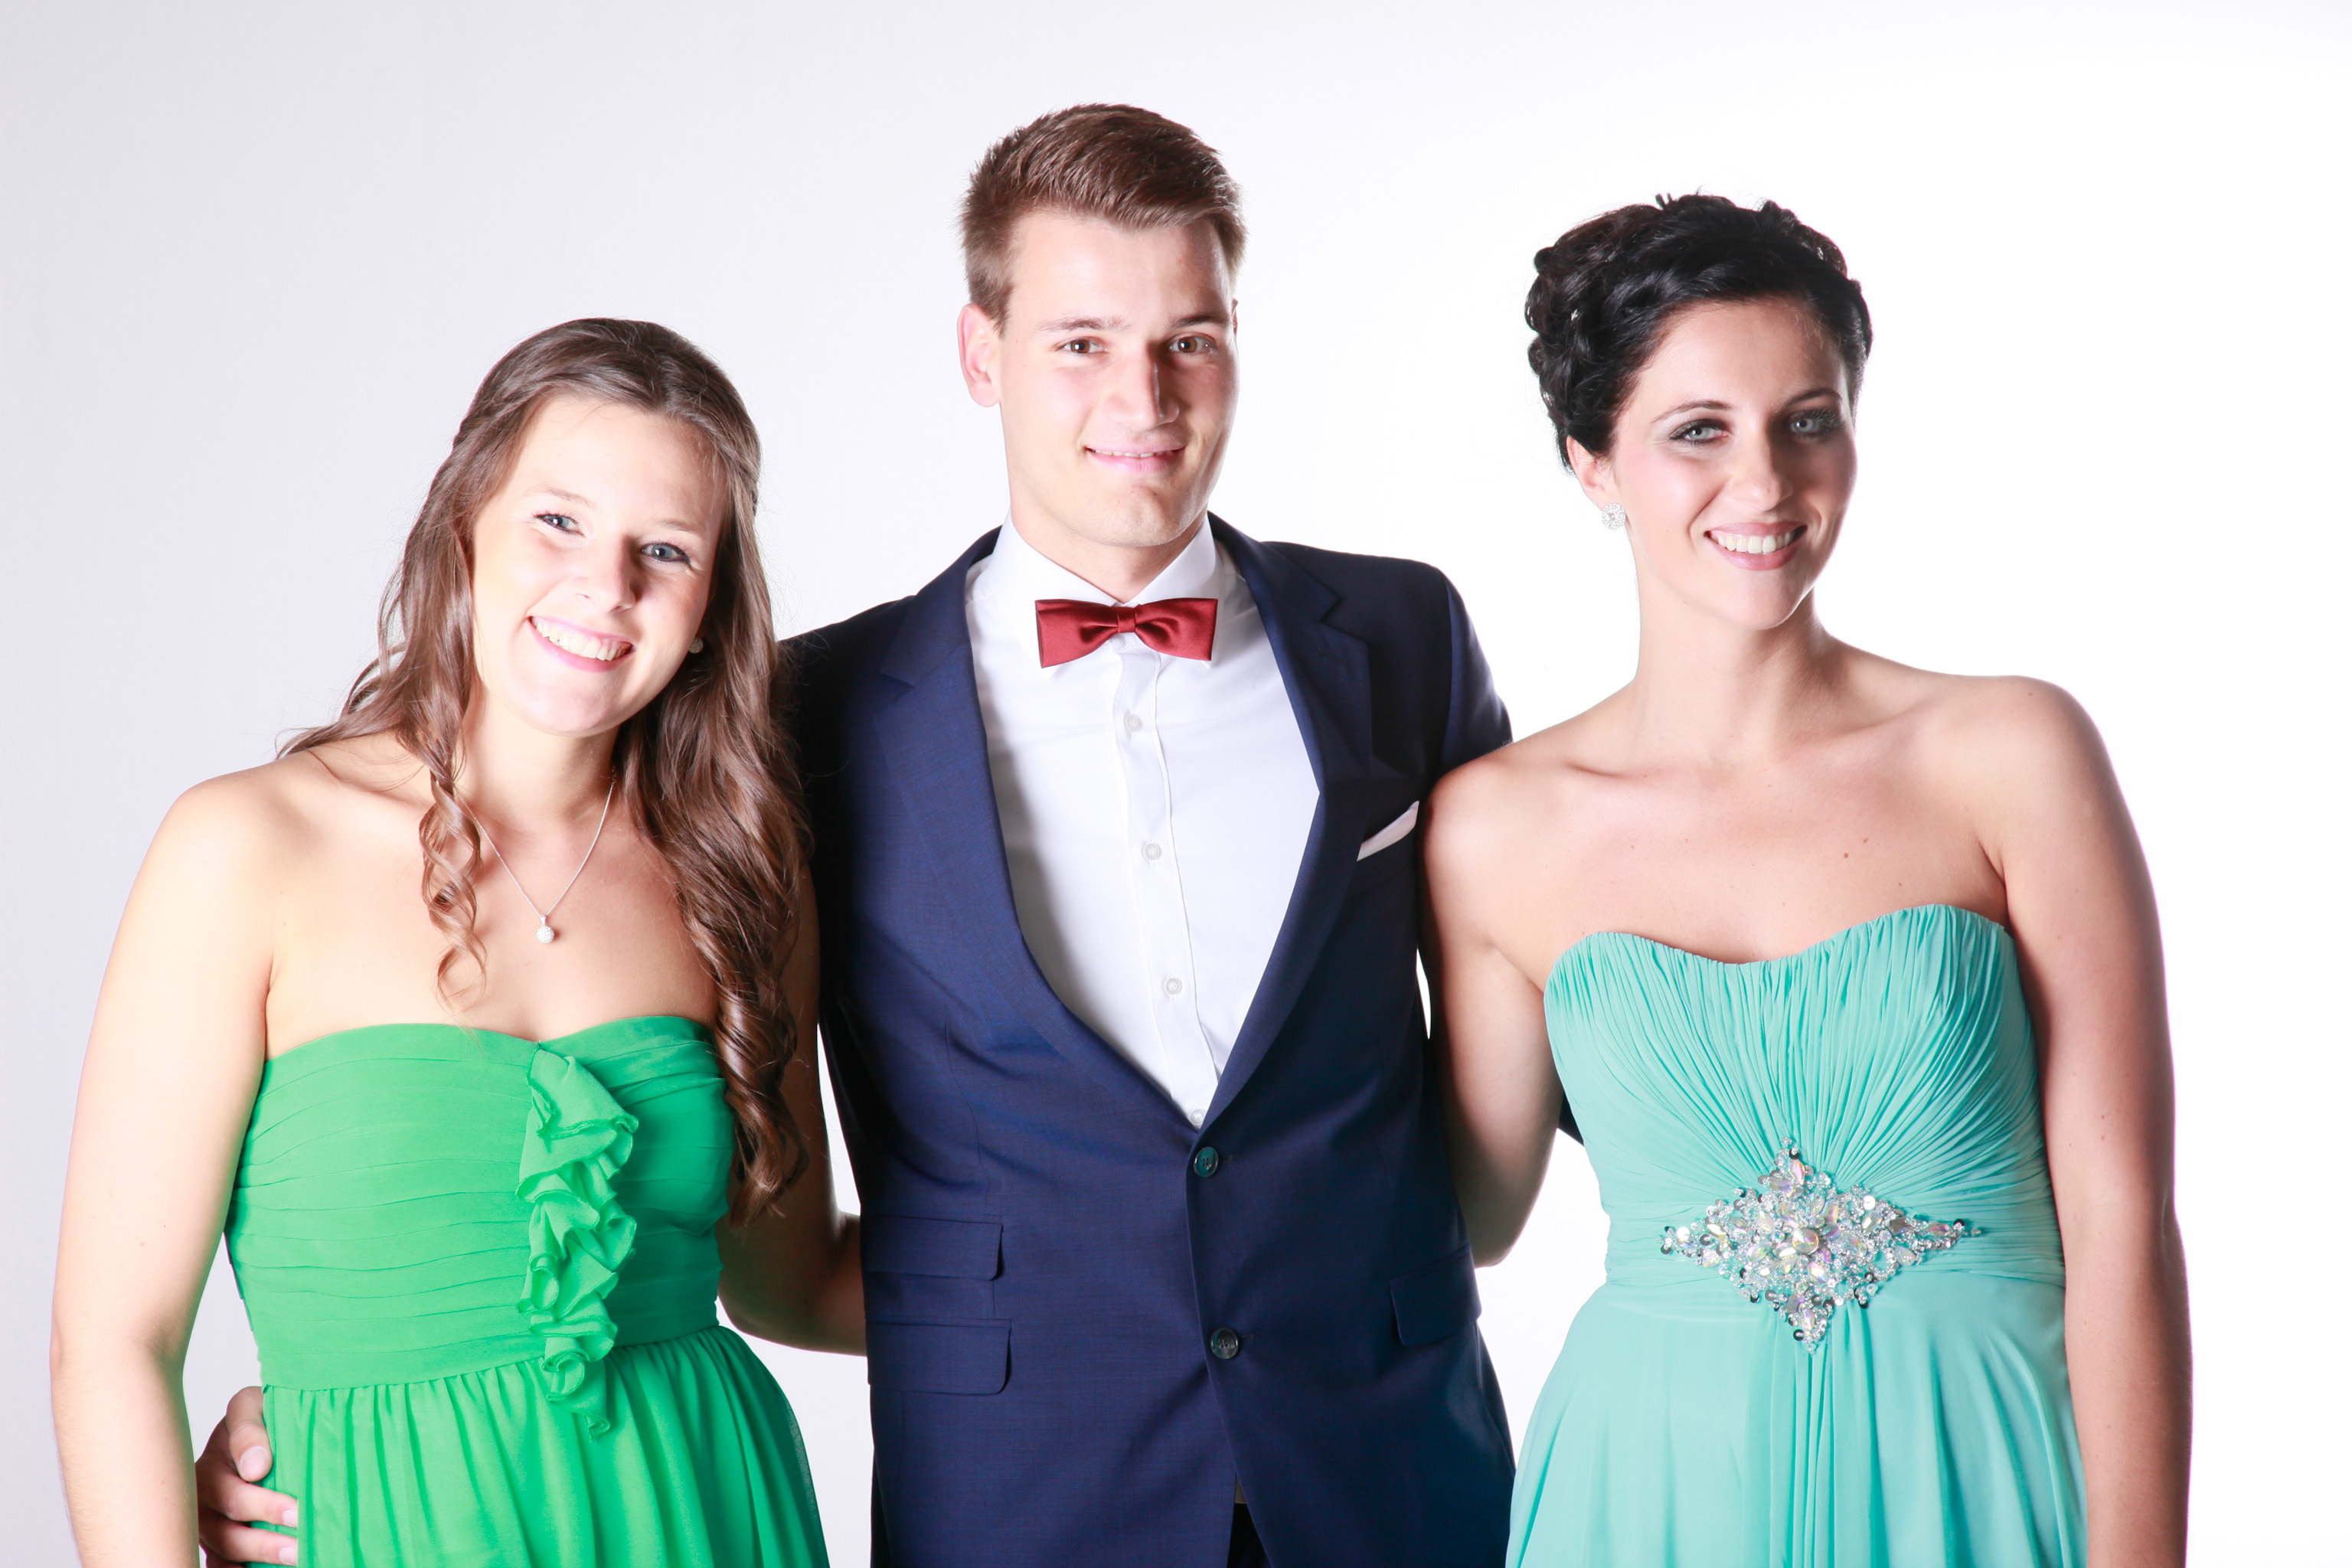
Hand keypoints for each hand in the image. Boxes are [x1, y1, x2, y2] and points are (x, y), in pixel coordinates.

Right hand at [194, 1386, 297, 1565]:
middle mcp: (199, 1493)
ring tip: (297, 1556)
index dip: (265, 1506)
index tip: (296, 1511)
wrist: (264, 1424)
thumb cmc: (263, 1415)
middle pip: (227, 1526)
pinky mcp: (212, 1540)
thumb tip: (256, 1467)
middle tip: (302, 1543)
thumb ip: (251, 1428)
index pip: (231, 1491)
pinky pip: (219, 1563)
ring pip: (224, 1547)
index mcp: (210, 1462)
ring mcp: (203, 1519)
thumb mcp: (255, 1406)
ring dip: (261, 1555)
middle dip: (267, 1537)